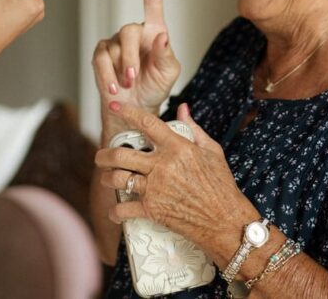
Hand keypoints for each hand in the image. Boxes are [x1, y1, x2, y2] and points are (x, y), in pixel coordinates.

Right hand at [92, 0, 179, 126]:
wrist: (136, 107)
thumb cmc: (155, 86)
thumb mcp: (168, 72)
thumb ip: (166, 54)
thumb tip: (162, 36)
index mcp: (155, 32)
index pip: (152, 3)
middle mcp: (134, 33)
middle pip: (128, 31)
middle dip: (129, 57)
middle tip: (132, 77)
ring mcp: (115, 43)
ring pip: (113, 48)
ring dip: (120, 70)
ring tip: (126, 86)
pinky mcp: (101, 55)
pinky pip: (100, 60)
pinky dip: (106, 75)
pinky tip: (114, 88)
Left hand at [94, 102, 257, 265]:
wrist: (226, 221)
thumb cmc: (221, 187)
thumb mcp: (213, 152)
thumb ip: (194, 129)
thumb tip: (182, 109)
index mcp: (177, 148)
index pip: (147, 123)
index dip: (127, 112)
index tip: (114, 106)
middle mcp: (163, 165)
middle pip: (122, 154)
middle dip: (104, 154)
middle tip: (100, 156)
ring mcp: (156, 188)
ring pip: (119, 178)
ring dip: (108, 178)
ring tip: (107, 178)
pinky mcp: (153, 210)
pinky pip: (125, 208)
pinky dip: (116, 211)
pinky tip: (115, 211)